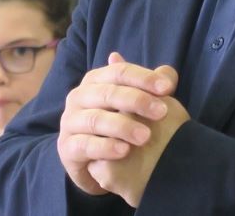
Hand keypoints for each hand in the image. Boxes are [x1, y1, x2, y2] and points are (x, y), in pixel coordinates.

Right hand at [57, 52, 178, 196]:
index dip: (144, 78)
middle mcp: (78, 97)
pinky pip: (85, 145)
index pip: (119, 72)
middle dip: (137, 101)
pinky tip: (124, 151)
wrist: (91, 161)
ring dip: (123, 126)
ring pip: (96, 120)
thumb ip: (151, 89)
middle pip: (108, 93)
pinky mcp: (67, 147)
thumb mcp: (133, 104)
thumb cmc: (116, 125)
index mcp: (94, 80)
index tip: (167, 88)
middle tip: (162, 112)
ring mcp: (70, 122)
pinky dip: (105, 147)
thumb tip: (167, 73)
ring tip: (145, 136)